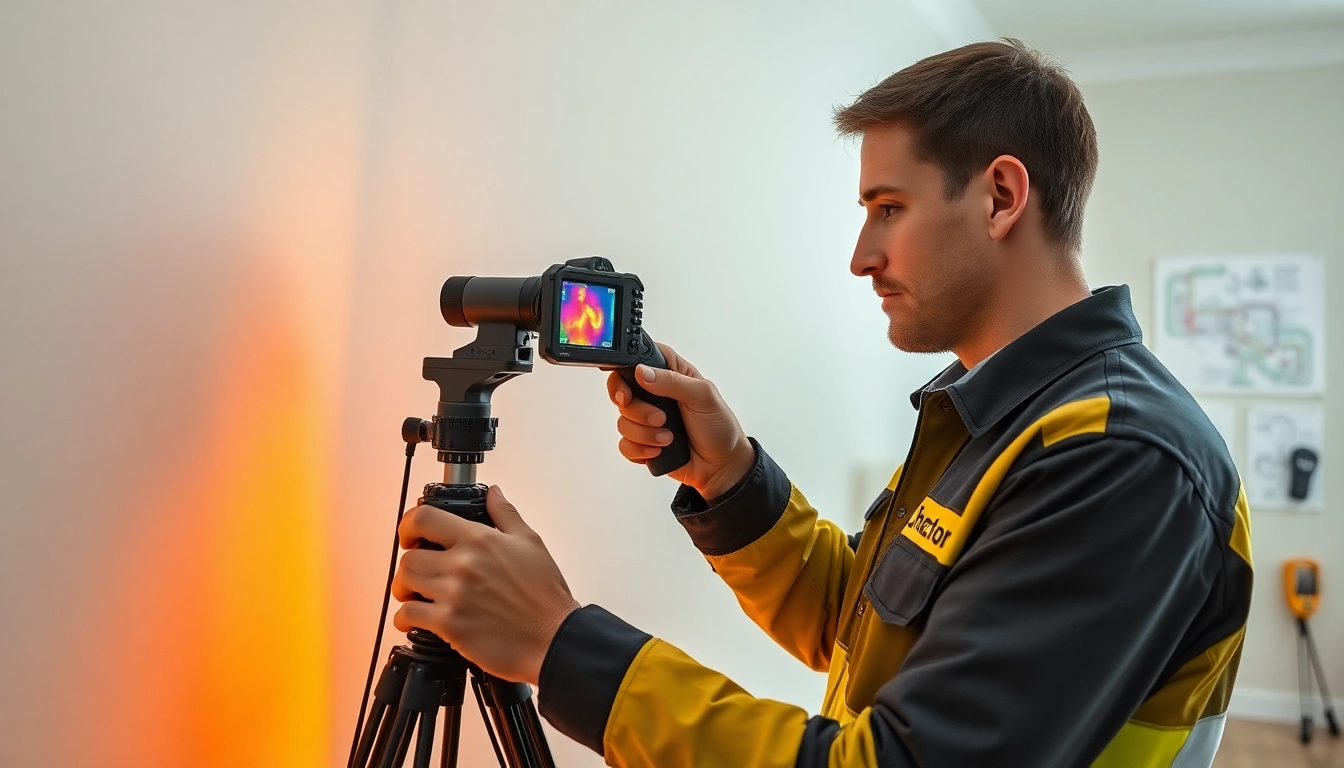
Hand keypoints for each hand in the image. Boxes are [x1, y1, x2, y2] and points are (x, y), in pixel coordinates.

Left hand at [392, 486, 579, 685]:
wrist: (553, 638)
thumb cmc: (546, 597)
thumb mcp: (531, 543)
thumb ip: (506, 514)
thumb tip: (494, 494)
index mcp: (480, 540)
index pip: (425, 518)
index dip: (409, 524)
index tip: (411, 533)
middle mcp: (463, 565)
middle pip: (409, 555)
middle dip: (410, 562)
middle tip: (418, 571)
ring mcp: (454, 596)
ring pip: (404, 583)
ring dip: (404, 588)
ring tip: (415, 593)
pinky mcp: (450, 625)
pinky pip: (408, 615)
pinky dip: (404, 618)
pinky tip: (414, 619)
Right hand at [606, 343, 754, 498]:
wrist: (721, 465)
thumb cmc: (720, 427)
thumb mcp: (704, 396)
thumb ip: (673, 381)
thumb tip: (643, 372)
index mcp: (670, 374)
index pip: (638, 360)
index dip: (626, 370)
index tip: (628, 387)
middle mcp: (655, 395)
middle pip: (622, 392)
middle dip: (636, 409)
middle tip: (660, 418)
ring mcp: (646, 419)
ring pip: (623, 421)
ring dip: (644, 433)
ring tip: (668, 438)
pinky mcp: (643, 442)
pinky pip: (625, 444)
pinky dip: (640, 449)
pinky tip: (659, 450)